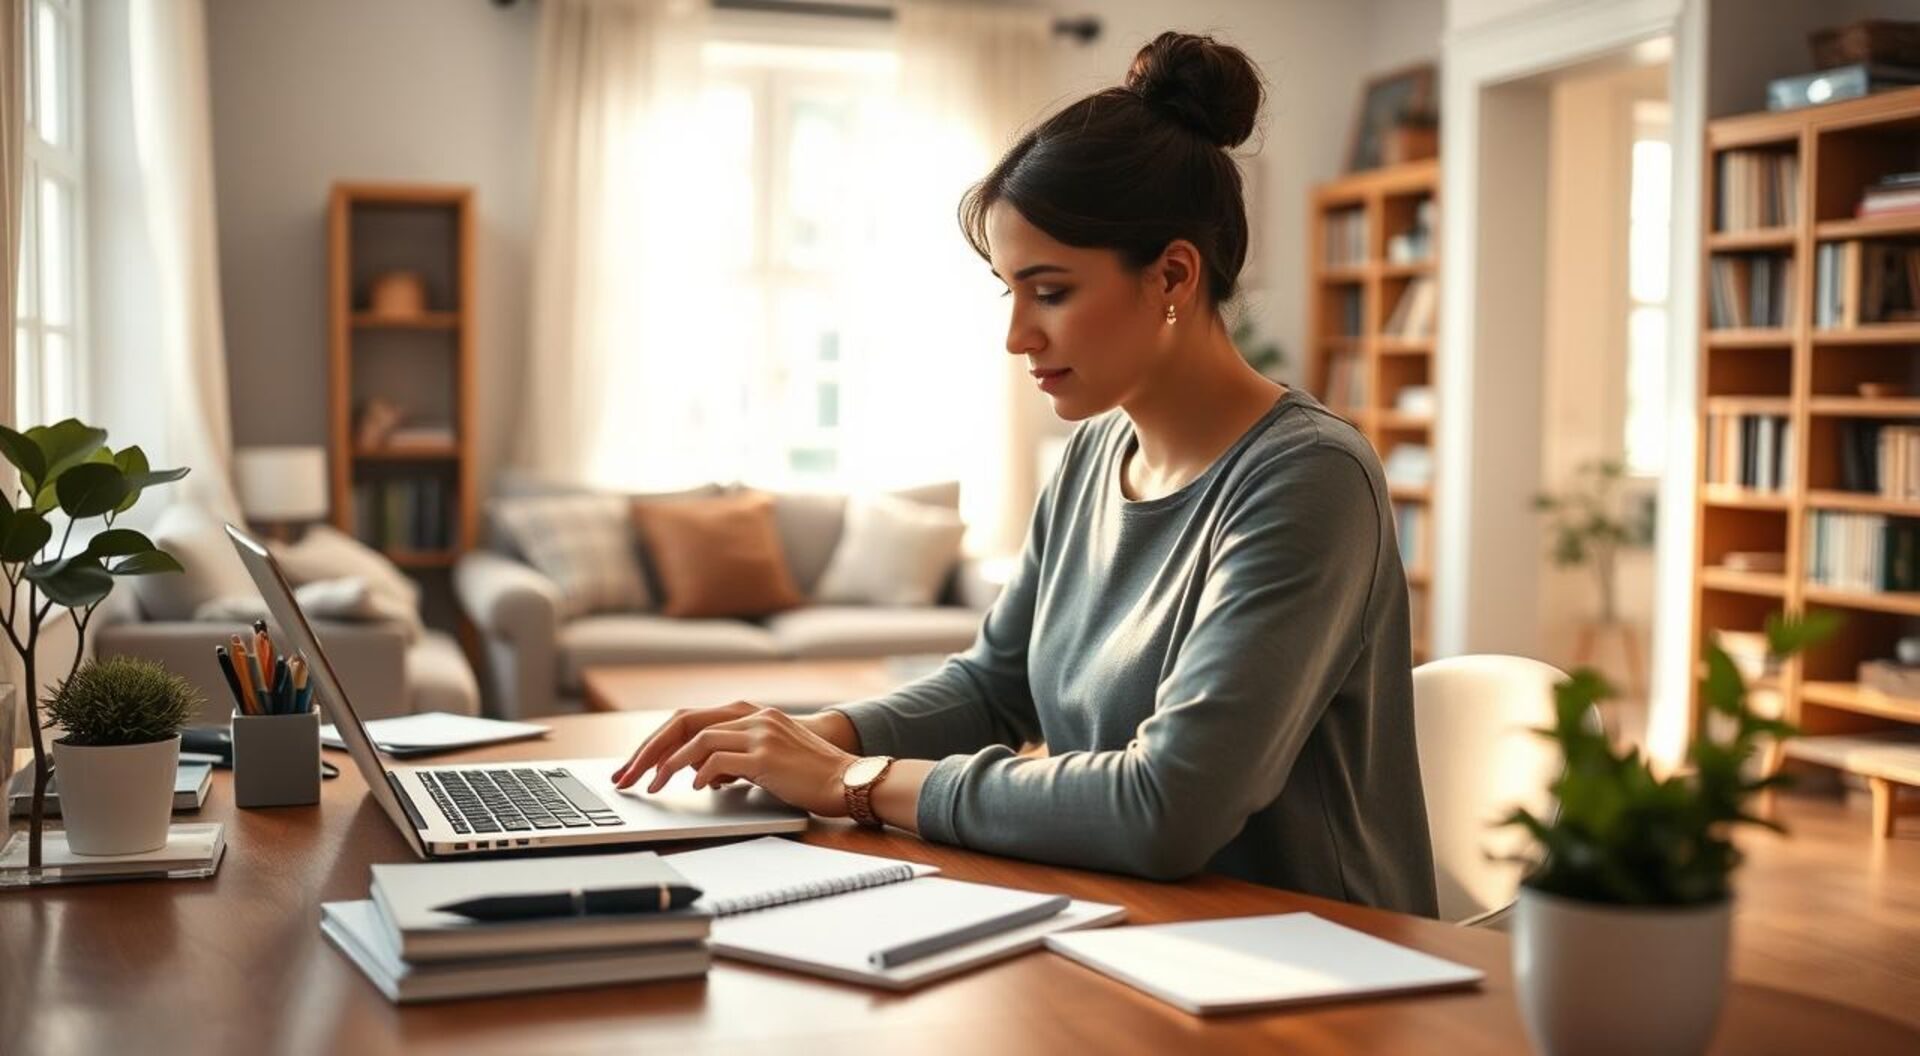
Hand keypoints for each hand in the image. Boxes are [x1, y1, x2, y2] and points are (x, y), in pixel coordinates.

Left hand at [610, 702, 857, 817]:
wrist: (850, 780)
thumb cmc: (810, 775)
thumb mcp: (767, 758)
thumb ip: (734, 758)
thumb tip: (699, 773)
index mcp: (751, 713)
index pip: (689, 719)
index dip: (657, 741)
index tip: (635, 766)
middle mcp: (752, 716)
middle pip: (683, 723)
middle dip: (648, 751)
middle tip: (626, 777)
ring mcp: (760, 733)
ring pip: (696, 740)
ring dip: (667, 765)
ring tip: (653, 788)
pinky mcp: (766, 756)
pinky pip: (718, 761)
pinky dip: (699, 774)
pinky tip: (694, 789)